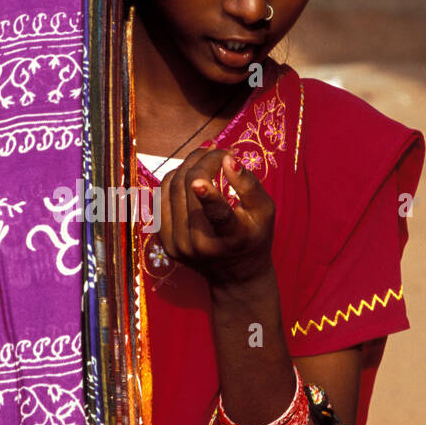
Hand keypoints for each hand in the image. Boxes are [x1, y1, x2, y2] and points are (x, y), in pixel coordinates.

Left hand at [153, 145, 274, 285]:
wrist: (235, 274)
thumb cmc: (255, 236)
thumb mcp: (264, 210)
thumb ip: (249, 184)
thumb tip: (227, 158)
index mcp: (232, 237)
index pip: (219, 216)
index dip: (208, 197)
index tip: (199, 182)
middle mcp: (201, 244)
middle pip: (190, 186)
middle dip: (204, 160)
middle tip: (218, 150)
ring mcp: (179, 245)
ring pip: (172, 187)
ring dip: (188, 165)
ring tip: (205, 157)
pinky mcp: (165, 242)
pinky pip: (160, 198)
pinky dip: (173, 180)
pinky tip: (189, 175)